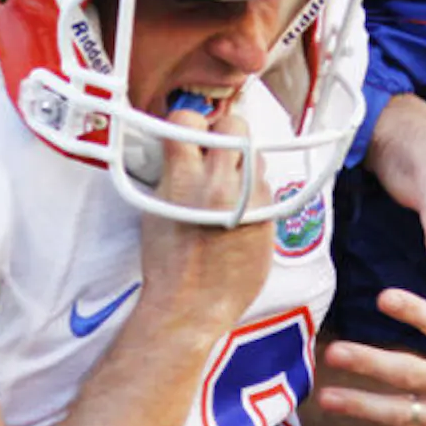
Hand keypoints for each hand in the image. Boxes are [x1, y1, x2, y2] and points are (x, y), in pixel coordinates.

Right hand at [137, 107, 273, 336]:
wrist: (190, 307)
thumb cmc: (167, 263)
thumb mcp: (155, 206)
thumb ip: (172, 170)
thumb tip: (185, 145)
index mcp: (182, 177)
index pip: (189, 119)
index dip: (190, 124)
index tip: (191, 135)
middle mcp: (220, 183)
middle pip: (236, 125)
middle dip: (226, 134)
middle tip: (218, 153)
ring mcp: (251, 199)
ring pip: (257, 157)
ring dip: (244, 166)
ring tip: (229, 192)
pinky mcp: (270, 216)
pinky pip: (267, 187)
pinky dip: (256, 194)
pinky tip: (241, 215)